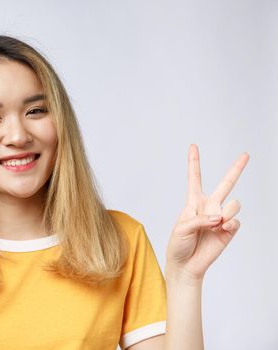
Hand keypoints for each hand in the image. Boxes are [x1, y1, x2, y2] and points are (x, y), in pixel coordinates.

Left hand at [166, 144, 249, 280]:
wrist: (186, 265)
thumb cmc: (178, 244)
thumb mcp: (181, 228)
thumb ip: (199, 219)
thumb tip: (219, 217)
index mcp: (193, 202)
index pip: (195, 178)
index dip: (194, 162)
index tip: (193, 146)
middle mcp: (209, 206)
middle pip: (226, 184)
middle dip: (237, 168)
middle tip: (246, 154)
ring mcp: (221, 217)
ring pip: (233, 204)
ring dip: (225, 213)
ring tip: (214, 225)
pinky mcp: (229, 230)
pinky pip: (235, 220)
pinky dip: (229, 224)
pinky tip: (221, 229)